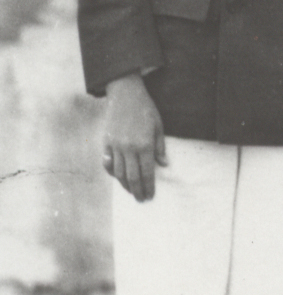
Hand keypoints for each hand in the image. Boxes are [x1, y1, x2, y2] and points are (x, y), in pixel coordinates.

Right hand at [103, 74, 166, 201]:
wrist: (125, 94)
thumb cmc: (145, 109)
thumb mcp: (158, 126)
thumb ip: (160, 147)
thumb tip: (164, 165)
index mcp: (144, 145)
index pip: (147, 172)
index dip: (149, 186)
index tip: (150, 196)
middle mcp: (129, 148)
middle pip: (132, 176)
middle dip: (137, 190)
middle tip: (141, 199)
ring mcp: (116, 145)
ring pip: (119, 172)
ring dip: (125, 185)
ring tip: (131, 191)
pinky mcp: (106, 142)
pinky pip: (108, 162)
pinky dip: (112, 172)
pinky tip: (117, 177)